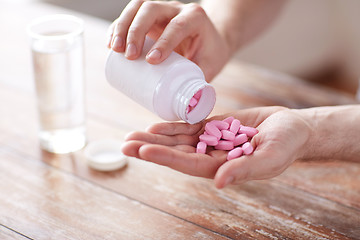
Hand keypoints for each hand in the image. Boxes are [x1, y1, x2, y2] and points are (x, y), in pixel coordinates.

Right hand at [107, 0, 229, 80]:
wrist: (210, 38)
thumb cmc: (210, 53)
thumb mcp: (210, 66)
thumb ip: (199, 83)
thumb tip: (187, 107)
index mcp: (195, 18)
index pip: (177, 26)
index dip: (163, 42)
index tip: (151, 61)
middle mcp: (176, 9)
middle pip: (151, 9)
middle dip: (136, 31)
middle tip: (129, 56)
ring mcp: (161, 10)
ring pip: (137, 7)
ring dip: (122, 26)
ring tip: (115, 50)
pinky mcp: (149, 17)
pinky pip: (130, 14)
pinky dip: (118, 26)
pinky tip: (111, 43)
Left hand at [122, 106, 311, 187]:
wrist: (293, 129)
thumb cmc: (287, 145)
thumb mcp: (271, 158)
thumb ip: (246, 170)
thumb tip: (219, 182)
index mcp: (222, 167)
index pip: (187, 164)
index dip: (165, 157)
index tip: (143, 151)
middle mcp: (211, 156)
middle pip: (175, 153)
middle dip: (150, 148)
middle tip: (125, 144)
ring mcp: (211, 141)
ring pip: (178, 140)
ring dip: (156, 137)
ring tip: (132, 135)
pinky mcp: (215, 126)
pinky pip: (190, 127)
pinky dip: (173, 125)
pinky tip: (156, 125)